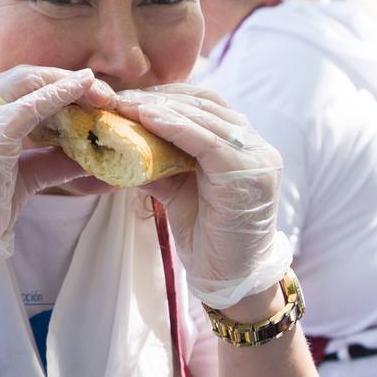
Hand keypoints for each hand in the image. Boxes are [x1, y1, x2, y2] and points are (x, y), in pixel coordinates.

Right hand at [0, 65, 113, 270]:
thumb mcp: (22, 178)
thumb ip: (51, 163)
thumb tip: (92, 157)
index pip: (14, 88)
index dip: (50, 85)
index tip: (83, 91)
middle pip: (21, 78)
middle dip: (62, 77)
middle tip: (98, 89)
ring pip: (27, 82)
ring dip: (66, 82)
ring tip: (99, 89)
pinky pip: (33, 104)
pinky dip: (61, 93)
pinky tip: (84, 89)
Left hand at [115, 84, 291, 310]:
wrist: (231, 280)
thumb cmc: (207, 237)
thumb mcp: (178, 190)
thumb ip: (159, 162)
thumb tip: (119, 139)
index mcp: (244, 145)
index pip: (206, 104)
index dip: (168, 96)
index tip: (129, 96)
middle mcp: (257, 146)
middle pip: (206, 105)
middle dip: (159, 99)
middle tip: (119, 98)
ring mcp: (257, 159)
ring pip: (206, 119)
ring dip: (162, 109)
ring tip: (126, 106)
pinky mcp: (248, 175)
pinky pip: (208, 143)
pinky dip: (176, 127)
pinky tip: (147, 121)